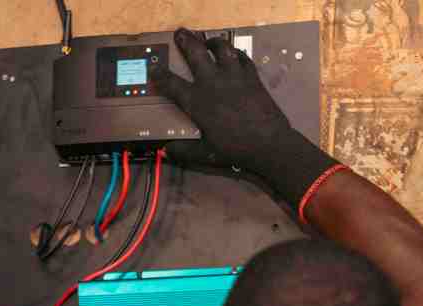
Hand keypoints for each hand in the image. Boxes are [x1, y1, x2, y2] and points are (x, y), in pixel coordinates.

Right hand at [152, 27, 336, 207]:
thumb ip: (185, 151)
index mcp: (197, 101)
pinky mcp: (251, 76)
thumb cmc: (235, 149)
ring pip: (221, 47)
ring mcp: (233, 76)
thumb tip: (168, 152)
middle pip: (196, 53)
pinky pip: (242, 57)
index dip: (160, 74)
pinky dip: (236, 53)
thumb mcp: (206, 153)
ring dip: (213, 41)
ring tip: (209, 41)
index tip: (154, 67)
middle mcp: (213, 83)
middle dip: (186, 41)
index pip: (172, 84)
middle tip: (181, 33)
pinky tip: (234, 55)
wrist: (268, 143)